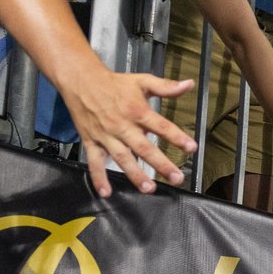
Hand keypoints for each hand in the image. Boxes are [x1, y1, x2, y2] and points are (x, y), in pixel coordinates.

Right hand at [61, 66, 196, 197]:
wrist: (81, 80)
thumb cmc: (115, 83)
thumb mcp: (142, 81)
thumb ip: (166, 87)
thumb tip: (189, 85)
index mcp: (137, 111)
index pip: (161, 126)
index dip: (177, 137)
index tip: (191, 148)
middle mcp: (123, 126)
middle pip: (144, 148)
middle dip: (161, 164)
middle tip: (177, 178)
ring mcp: (107, 136)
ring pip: (122, 158)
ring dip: (135, 175)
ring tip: (149, 188)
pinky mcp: (92, 142)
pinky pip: (94, 163)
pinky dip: (99, 178)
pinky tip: (106, 193)